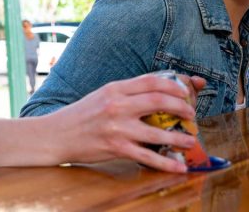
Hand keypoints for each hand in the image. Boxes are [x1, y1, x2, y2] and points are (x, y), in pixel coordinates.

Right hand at [45, 73, 198, 172]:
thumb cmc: (80, 115)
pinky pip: (148, 157)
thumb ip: (125, 94)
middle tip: (191, 115)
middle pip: (160, 101)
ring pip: (159, 132)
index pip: (151, 81)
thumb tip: (155, 95)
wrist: (56, 135)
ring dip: (181, 137)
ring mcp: (118, 127)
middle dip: (182, 107)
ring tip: (191, 140)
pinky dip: (167, 163)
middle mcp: (117, 105)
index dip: (174, 86)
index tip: (186, 92)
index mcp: (114, 89)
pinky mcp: (117, 148)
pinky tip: (179, 166)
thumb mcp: (101, 96)